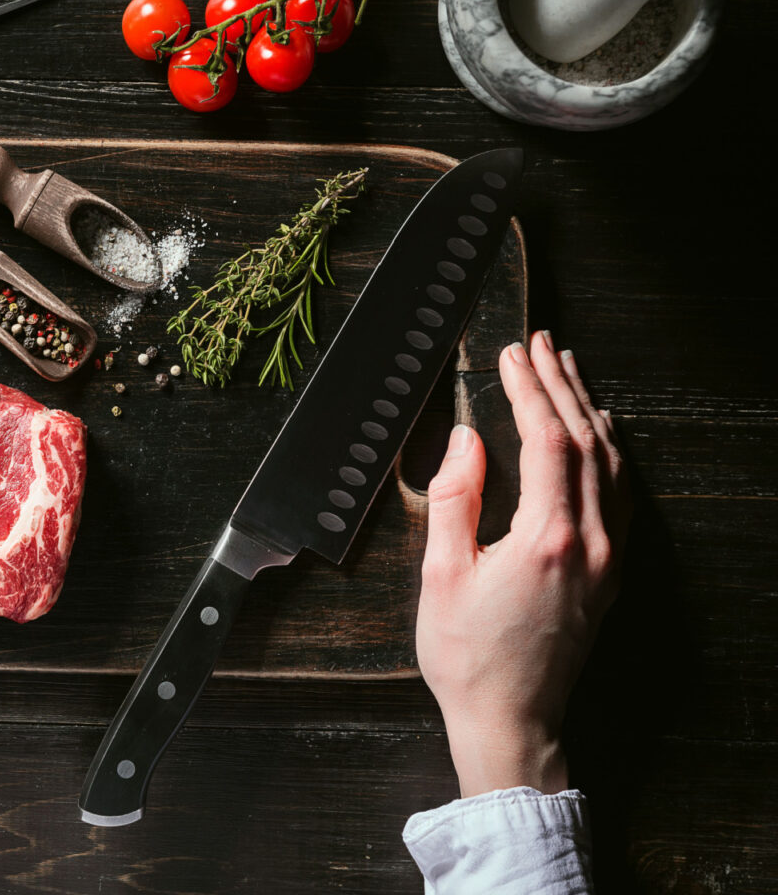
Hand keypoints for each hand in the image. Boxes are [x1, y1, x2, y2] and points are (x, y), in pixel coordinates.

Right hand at [417, 331, 628, 796]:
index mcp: (546, 539)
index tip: (510, 355)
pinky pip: (621, 496)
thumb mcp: (442, 576)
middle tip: (540, 344)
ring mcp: (607, 558)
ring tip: (568, 370)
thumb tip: (466, 440)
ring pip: (611, 465)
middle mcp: (590, 543)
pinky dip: (609, 453)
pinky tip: (600, 435)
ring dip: (588, 411)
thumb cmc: (468, 658)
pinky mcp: (609, 573)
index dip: (528, 390)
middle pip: (585, 442)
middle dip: (561, 385)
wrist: (512, 719)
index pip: (546, 440)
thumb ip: (455, 499)